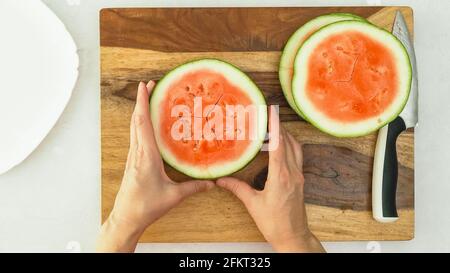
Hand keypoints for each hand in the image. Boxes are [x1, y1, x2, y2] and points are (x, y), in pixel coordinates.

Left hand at [97, 81, 213, 251]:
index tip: (145, 86)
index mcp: (146, 155)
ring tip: (149, 99)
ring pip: (134, 127)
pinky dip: (140, 124)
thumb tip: (211, 183)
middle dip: (142, 100)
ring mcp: (133, 156)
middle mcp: (137, 152)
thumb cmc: (146, 206)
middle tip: (151, 85)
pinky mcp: (132, 162)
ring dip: (140, 111)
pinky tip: (147, 125)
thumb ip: (193, 187)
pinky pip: (135, 137)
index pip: (142, 122)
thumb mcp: (174, 196)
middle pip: (136, 120)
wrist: (126, 218)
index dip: (143, 103)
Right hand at [217, 107, 324, 252]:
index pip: (280, 145)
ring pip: (296, 148)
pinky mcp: (300, 181)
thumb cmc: (274, 223)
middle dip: (279, 126)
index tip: (271, 111)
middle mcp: (293, 174)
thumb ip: (237, 188)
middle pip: (289, 142)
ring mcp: (299, 177)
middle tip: (268, 114)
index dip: (275, 126)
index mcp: (281, 177)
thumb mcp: (253, 205)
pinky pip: (296, 157)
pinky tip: (279, 146)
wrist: (293, 237)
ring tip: (273, 127)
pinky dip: (289, 147)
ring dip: (286, 135)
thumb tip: (221, 179)